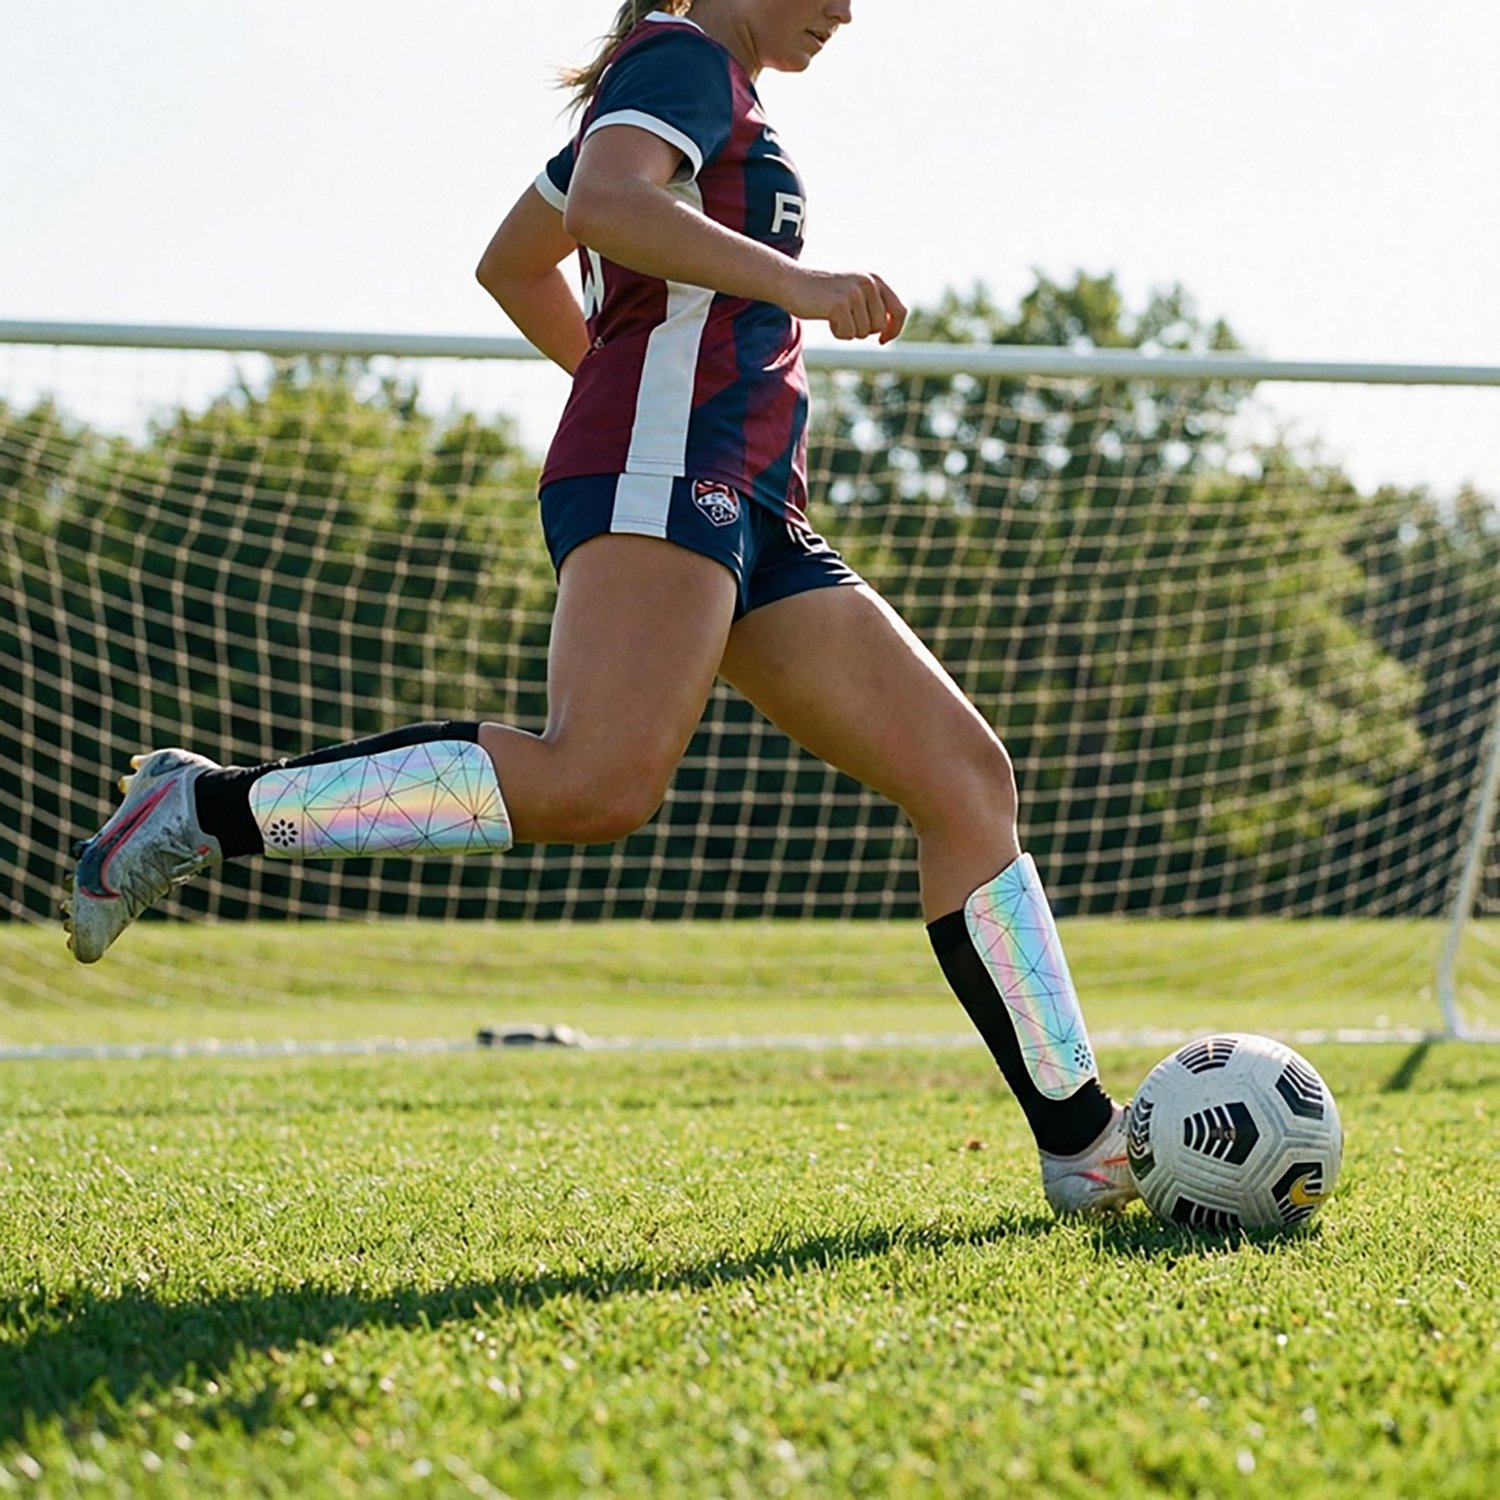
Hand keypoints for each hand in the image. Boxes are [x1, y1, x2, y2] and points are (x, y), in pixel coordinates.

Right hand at [783, 268, 906, 343]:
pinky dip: (837, 332)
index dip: (894, 330)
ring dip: (848, 331)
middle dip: (862, 330)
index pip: (900, 311)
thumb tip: (887, 330)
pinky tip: (826, 317)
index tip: (882, 341)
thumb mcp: (852, 292)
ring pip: (863, 332)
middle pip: (879, 326)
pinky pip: (847, 334)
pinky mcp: (840, 305)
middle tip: (844, 318)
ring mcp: (854, 293)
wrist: (792, 282)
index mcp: (875, 280)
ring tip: (833, 315)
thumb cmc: (822, 293)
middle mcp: (868, 283)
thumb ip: (872, 305)